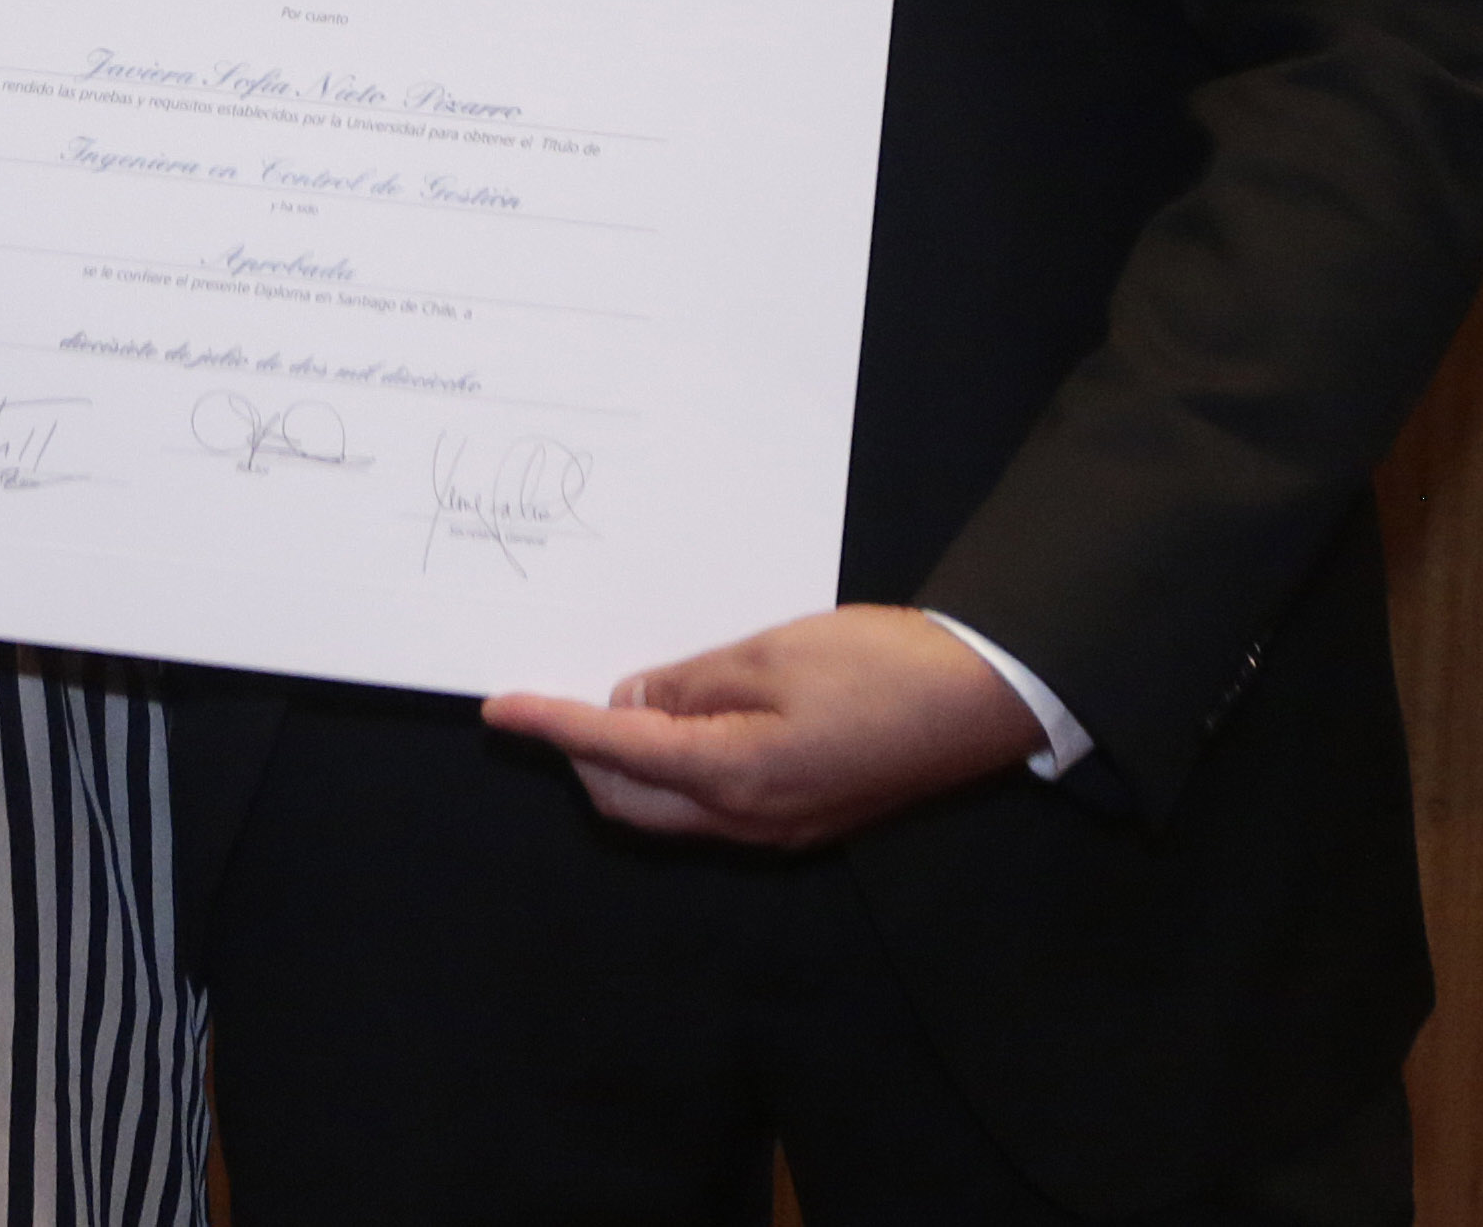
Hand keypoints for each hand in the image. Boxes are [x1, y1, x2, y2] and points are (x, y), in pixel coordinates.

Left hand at [481, 605, 1047, 850]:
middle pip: (628, 804)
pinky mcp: (800, 821)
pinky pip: (710, 808)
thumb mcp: (772, 651)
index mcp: (734, 777)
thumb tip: (631, 698)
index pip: (616, 752)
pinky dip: (675, 771)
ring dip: (629, 766)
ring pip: (667, 813)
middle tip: (568, 695)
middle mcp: (746, 823)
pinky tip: (683, 720)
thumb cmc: (882, 665)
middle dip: (584, 756)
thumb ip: (692, 680)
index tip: (498, 710)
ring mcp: (775, 832)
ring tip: (626, 700)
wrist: (984, 701)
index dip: (553, 726)